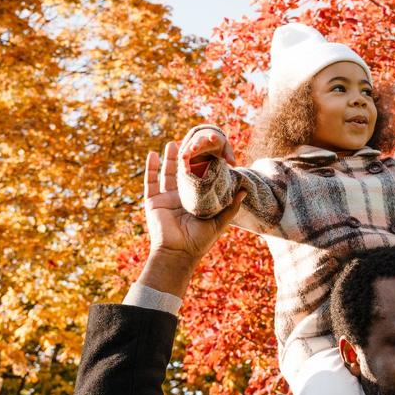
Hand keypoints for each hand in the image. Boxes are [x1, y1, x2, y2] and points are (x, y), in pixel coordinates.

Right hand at [138, 141, 243, 295]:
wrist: (179, 252)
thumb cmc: (200, 241)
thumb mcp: (219, 222)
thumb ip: (231, 207)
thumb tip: (244, 190)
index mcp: (195, 202)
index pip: (198, 179)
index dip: (200, 165)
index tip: (205, 151)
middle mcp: (180, 198)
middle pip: (182, 173)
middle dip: (185, 158)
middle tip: (190, 142)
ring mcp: (165, 199)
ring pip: (166, 174)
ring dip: (169, 159)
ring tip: (173, 144)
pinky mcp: (153, 202)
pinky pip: (150, 182)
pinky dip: (151, 168)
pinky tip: (152, 155)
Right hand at [181, 127, 234, 177]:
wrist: (207, 138)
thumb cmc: (218, 144)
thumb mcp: (225, 148)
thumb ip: (229, 155)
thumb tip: (234, 164)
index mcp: (213, 138)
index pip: (214, 136)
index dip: (213, 137)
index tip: (212, 137)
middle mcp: (202, 140)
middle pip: (198, 141)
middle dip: (196, 144)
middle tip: (193, 148)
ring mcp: (193, 144)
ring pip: (189, 148)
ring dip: (186, 153)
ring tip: (183, 158)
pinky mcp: (188, 151)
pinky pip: (185, 157)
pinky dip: (185, 163)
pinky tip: (186, 171)